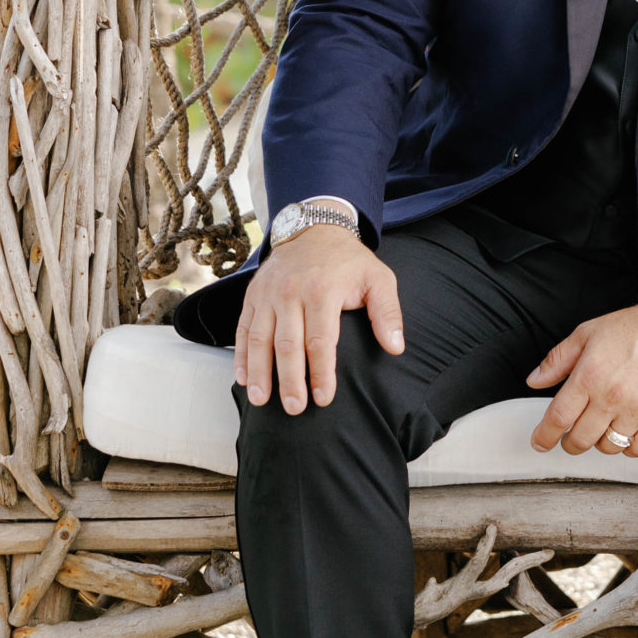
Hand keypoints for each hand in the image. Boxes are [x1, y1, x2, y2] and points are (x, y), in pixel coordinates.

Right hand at [235, 225, 402, 414]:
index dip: (321, 372)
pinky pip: (244, 328)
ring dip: (259, 372)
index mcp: (322, 291)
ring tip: (260, 401)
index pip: (321, 340)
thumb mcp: (378, 279)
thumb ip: (388, 313)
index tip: (324, 398)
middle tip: (294, 408)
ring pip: (260, 339)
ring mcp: (268, 294)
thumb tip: (395, 347)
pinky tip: (243, 377)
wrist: (314, 229)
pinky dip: (241, 354)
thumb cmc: (349, 261)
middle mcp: (291, 293)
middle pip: (288, 344)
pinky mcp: (253, 295)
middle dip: (290, 380)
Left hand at [526, 298, 637, 457]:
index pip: (558, 418)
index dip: (544, 436)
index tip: (539, 443)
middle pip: (580, 440)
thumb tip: (534, 381)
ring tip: (602, 426)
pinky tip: (626, 432)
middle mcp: (611, 396)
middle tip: (571, 436)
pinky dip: (628, 447)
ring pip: (608, 447)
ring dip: (599, 442)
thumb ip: (557, 360)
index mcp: (589, 375)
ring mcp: (637, 410)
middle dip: (570, 443)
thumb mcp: (586, 334)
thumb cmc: (632, 329)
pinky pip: (637, 450)